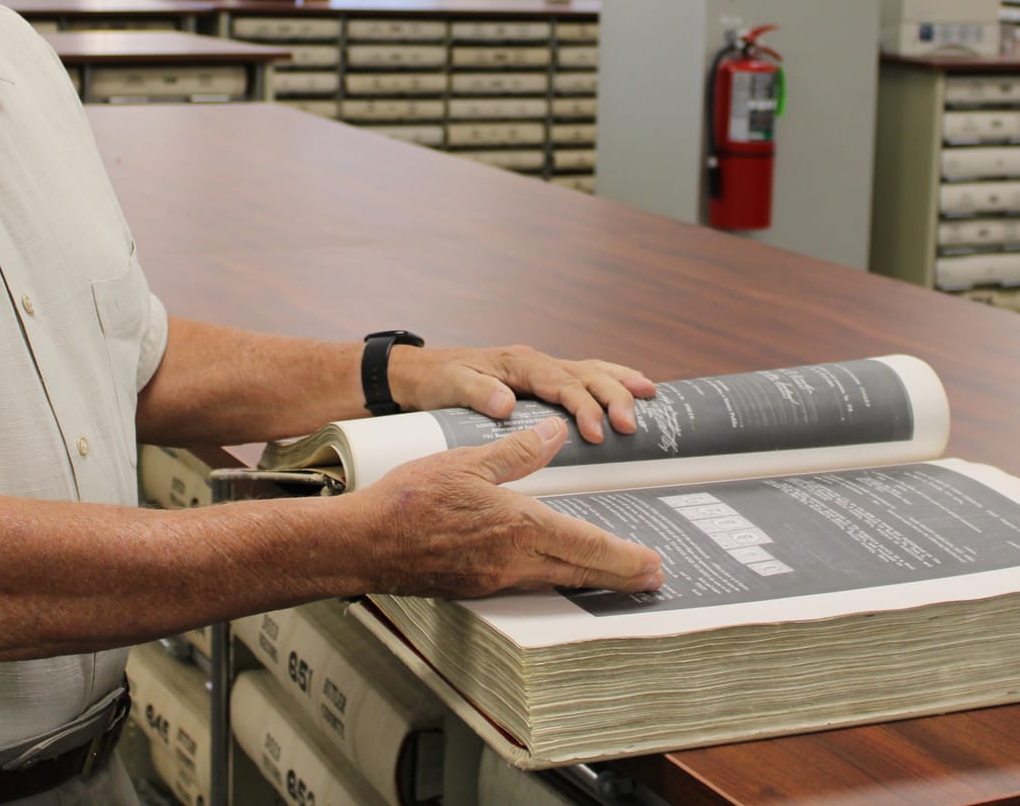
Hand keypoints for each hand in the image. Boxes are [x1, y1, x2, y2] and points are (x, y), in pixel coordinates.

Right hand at [349, 416, 663, 596]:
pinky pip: (529, 584)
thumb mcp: (467, 461)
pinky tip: (558, 570)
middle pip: (582, 573)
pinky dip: (555, 578)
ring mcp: (495, 580)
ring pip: (557, 581)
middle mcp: (513, 562)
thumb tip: (556, 433)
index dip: (625, 558)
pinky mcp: (477, 587)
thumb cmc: (410, 499)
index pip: (587, 546)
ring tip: (616, 574)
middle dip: (621, 577)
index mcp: (518, 528)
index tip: (654, 563)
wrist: (364, 543)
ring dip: (591, 579)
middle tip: (652, 580)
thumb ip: (518, 451)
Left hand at [390, 343, 656, 441]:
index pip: (560, 383)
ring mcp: (541, 369)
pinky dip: (609, 381)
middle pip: (584, 374)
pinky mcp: (542, 381)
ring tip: (650, 395)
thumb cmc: (436, 381)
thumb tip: (506, 404)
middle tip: (630, 425)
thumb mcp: (449, 387)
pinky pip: (583, 377)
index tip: (594, 432)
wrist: (420, 374)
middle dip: (611, 397)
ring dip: (620, 383)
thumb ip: (477, 393)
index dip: (581, 406)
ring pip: (591, 370)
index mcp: (518, 364)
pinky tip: (630, 391)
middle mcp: (535, 362)